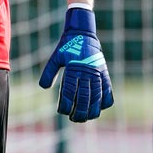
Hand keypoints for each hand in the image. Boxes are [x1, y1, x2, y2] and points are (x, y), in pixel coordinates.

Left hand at [39, 7, 113, 121]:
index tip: (62, 111)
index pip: (70, 91)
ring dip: (93, 109)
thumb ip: (48, 72)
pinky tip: (101, 108)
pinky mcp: (104, 72)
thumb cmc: (67, 46)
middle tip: (74, 119)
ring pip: (97, 95)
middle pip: (84, 97)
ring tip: (87, 118)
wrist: (83, 33)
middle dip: (79, 111)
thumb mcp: (55, 57)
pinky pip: (108, 89)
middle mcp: (86, 72)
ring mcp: (97, 73)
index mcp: (73, 68)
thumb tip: (44, 87)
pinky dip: (106, 100)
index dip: (66, 104)